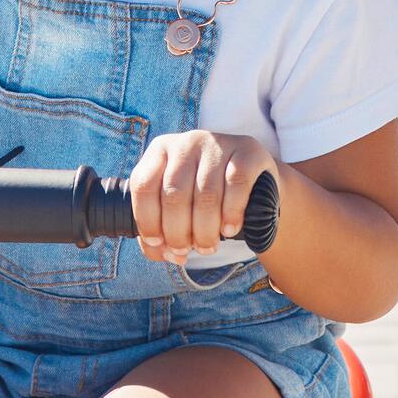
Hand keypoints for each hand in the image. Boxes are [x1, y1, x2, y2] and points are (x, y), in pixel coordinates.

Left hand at [121, 129, 277, 266]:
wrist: (253, 178)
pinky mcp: (246, 151)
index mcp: (160, 152)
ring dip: (205, 230)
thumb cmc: (204, 196)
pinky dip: (231, 214)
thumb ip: (162, 232)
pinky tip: (229, 229)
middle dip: (178, 232)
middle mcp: (186, 143)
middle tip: (186, 250)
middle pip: (174, 195)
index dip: (147, 220)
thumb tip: (166, 254)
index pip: (143, 186)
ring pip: (206, 195)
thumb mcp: (177, 207)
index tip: (158, 243)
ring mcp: (217, 144)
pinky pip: (236, 186)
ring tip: (208, 246)